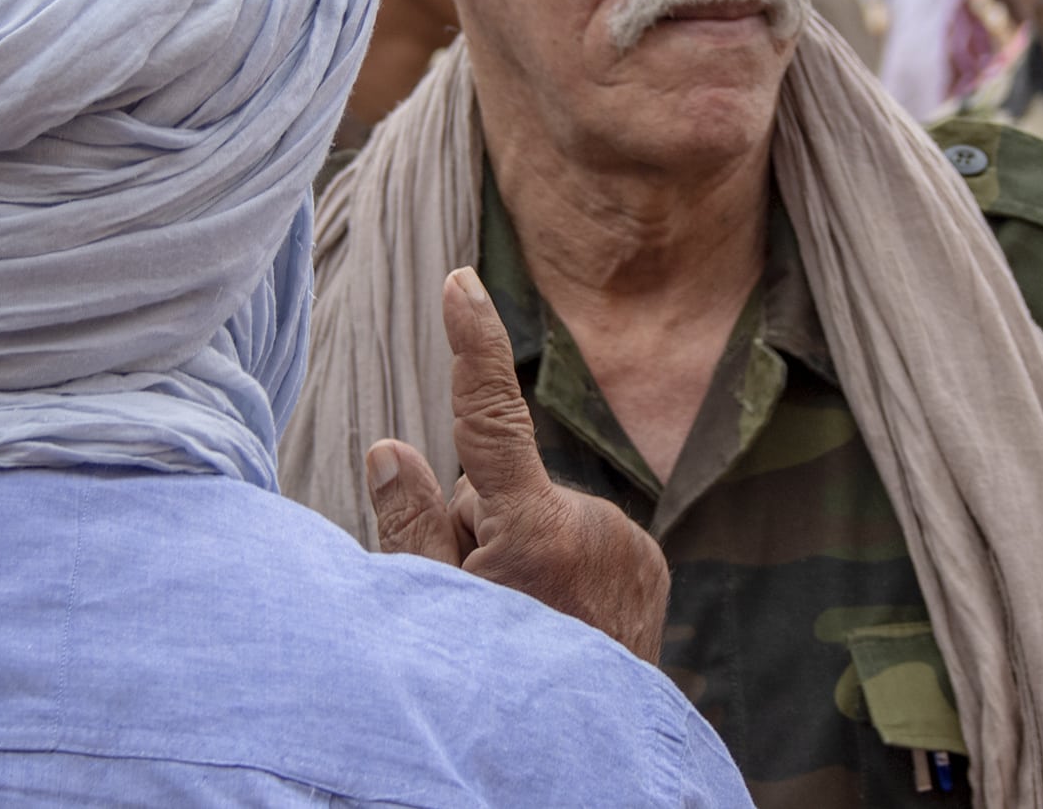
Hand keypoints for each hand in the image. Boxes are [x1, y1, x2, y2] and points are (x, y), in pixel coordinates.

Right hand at [365, 266, 670, 664]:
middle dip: (480, 528)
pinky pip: (579, 534)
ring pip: (539, 513)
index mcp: (532, 537)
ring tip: (524, 624)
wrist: (582, 759)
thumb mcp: (427, 616)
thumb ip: (409, 527)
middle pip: (499, 489)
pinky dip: (562, 564)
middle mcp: (594, 530)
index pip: (491, 419)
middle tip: (480, 604)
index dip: (472, 344)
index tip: (459, 283)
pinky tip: (561, 619)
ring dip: (522, 551)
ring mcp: (630, 546)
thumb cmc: (487, 691)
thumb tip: (392, 446)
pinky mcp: (650, 560)